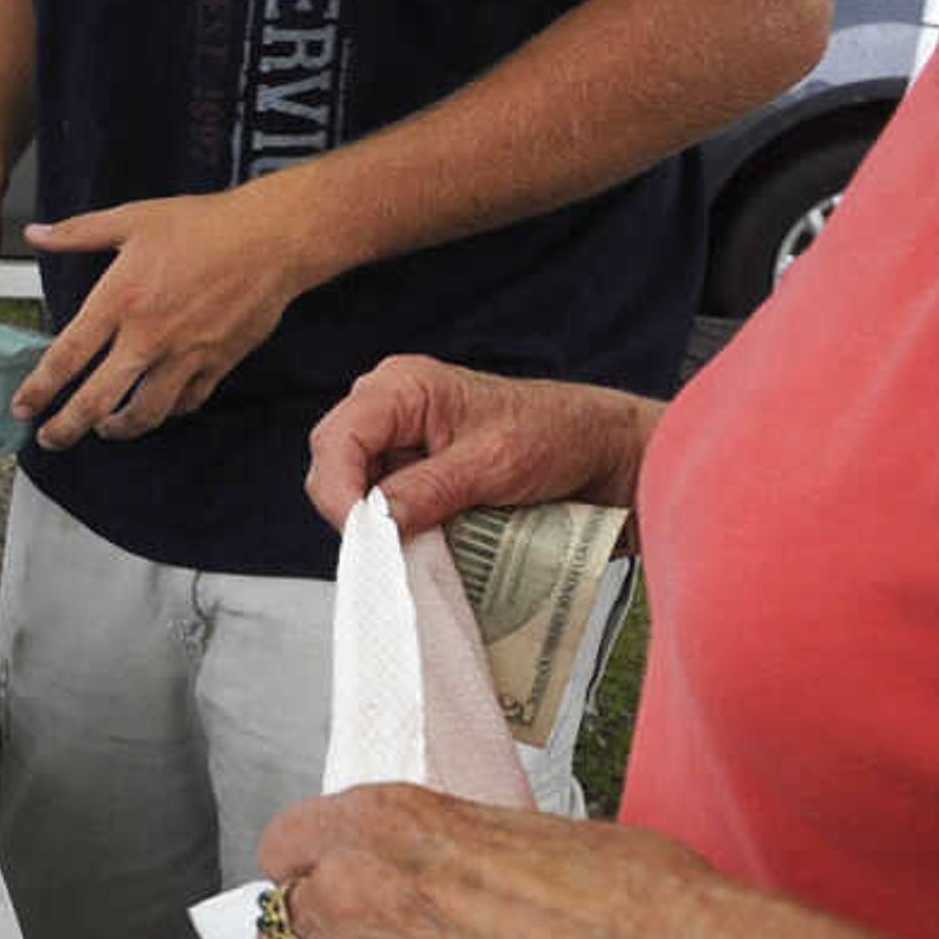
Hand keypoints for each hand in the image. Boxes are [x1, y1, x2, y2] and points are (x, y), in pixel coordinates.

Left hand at [11, 180, 317, 448]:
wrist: (271, 239)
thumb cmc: (202, 224)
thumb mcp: (131, 219)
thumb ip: (77, 232)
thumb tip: (34, 234)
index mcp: (119, 300)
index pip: (66, 358)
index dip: (39, 390)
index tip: (23, 407)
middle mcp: (148, 336)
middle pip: (96, 401)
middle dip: (66, 428)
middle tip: (50, 438)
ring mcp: (185, 355)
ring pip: (144, 413)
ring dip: (118, 429)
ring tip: (103, 429)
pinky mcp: (217, 363)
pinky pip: (185, 402)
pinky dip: (166, 413)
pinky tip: (155, 409)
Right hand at [301, 356, 658, 535]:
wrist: (602, 452)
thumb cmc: (558, 436)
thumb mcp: (493, 465)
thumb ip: (428, 490)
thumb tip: (375, 524)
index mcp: (401, 387)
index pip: (338, 439)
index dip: (338, 490)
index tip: (364, 538)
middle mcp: (390, 409)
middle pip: (336, 465)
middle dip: (356, 510)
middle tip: (387, 551)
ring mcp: (399, 442)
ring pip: (356, 491)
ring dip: (380, 525)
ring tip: (416, 547)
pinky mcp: (413, 472)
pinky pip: (384, 505)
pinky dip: (399, 530)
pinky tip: (424, 543)